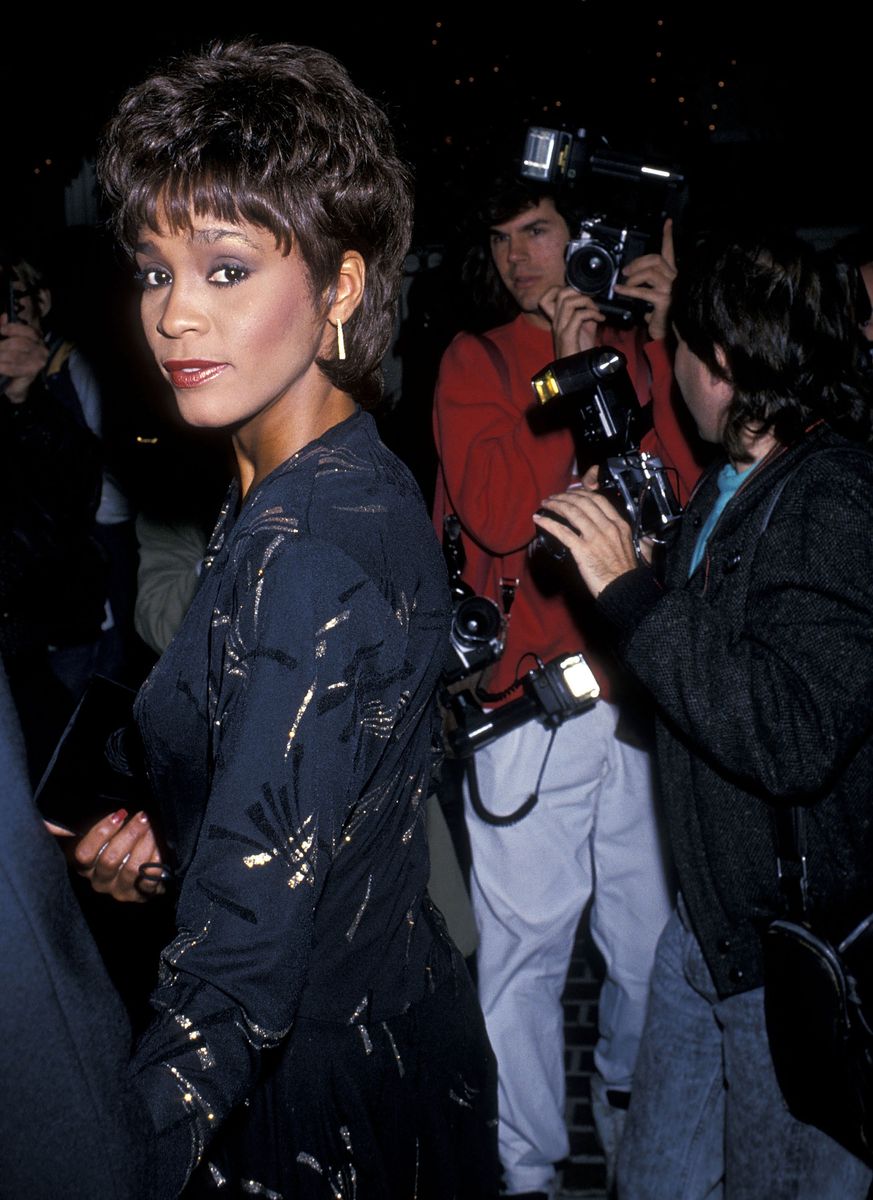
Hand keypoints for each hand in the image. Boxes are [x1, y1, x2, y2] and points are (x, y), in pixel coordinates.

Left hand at [0, 314, 48, 402]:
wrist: (14, 384)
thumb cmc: (11, 360)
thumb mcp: (6, 341)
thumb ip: (5, 328)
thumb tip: (3, 317)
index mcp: (36, 338)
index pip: (28, 331)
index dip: (13, 328)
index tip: (2, 330)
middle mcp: (40, 350)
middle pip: (20, 343)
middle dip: (2, 345)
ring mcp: (37, 362)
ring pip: (16, 356)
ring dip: (1, 356)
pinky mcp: (31, 373)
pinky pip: (15, 368)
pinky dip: (3, 367)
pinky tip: (0, 367)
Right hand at [47, 808, 166, 902]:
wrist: (140, 871)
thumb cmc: (117, 845)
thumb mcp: (99, 836)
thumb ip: (81, 829)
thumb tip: (51, 824)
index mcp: (85, 867)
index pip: (84, 854)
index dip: (101, 832)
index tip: (119, 814)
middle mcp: (100, 882)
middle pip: (110, 859)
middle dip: (130, 833)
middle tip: (143, 816)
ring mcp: (120, 890)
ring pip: (131, 867)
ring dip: (145, 844)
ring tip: (153, 828)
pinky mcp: (141, 895)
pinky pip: (149, 879)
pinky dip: (156, 860)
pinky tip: (161, 847)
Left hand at [533, 487, 638, 597]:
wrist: (625, 589)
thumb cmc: (624, 573)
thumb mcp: (628, 545)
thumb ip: (617, 533)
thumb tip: (608, 527)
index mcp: (619, 525)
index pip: (599, 500)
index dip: (581, 493)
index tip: (571, 493)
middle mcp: (607, 527)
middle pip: (583, 502)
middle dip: (565, 496)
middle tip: (554, 497)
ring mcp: (595, 537)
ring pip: (572, 512)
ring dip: (555, 505)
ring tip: (545, 504)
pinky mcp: (582, 550)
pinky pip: (562, 531)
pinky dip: (548, 523)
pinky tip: (540, 519)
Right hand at [539, 285, 604, 357]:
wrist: (578, 371)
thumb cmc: (580, 352)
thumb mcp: (584, 329)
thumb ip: (586, 316)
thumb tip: (593, 305)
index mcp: (557, 320)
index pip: (548, 296)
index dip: (563, 288)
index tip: (581, 294)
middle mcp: (555, 322)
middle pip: (560, 294)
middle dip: (579, 292)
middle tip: (591, 301)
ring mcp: (560, 328)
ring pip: (568, 302)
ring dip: (587, 302)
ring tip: (597, 310)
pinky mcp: (567, 336)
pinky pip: (578, 316)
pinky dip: (593, 313)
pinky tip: (600, 319)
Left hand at [613, 217, 676, 341]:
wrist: (668, 332)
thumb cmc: (660, 313)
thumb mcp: (653, 294)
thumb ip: (647, 283)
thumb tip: (629, 277)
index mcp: (672, 275)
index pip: (670, 251)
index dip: (668, 236)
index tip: (668, 222)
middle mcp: (674, 279)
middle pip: (655, 259)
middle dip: (638, 262)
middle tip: (625, 271)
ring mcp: (670, 289)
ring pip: (649, 272)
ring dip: (633, 277)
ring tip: (625, 284)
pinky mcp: (664, 300)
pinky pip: (643, 291)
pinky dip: (628, 290)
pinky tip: (619, 290)